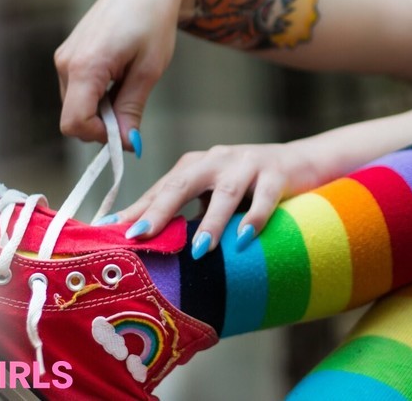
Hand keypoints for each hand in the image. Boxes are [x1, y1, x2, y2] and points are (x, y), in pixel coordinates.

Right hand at [55, 0, 200, 149]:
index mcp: (85, 67)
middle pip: (74, 117)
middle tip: (134, 107)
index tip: (127, 132)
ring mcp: (64, 57)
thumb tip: (127, 144)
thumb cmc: (153, 23)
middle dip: (103, 124)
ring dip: (101, 109)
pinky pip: (77, 89)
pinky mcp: (68, 54)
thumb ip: (132, 108)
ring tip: (129, 83)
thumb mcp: (149, 71)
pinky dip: (97, 94)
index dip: (100, 137)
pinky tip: (118, 75)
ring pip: (76, 105)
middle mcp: (65, 63)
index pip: (74, 123)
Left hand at [105, 140, 329, 255]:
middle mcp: (217, 160)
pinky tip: (244, 238)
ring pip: (225, 192)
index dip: (137, 208)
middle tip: (139, 235)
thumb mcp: (215, 196)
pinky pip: (264, 197)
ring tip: (198, 250)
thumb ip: (189, 213)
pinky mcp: (277, 173)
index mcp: (197, 165)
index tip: (109, 229)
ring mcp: (248, 164)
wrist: (302, 163)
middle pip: (183, 183)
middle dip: (160, 210)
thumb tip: (152, 244)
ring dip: (211, 222)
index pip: (161, 188)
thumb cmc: (250, 185)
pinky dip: (255, 218)